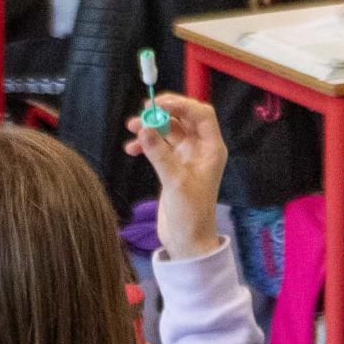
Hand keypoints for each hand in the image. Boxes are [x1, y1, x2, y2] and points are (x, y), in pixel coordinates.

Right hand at [126, 94, 224, 256]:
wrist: (187, 241)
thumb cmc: (190, 214)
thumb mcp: (175, 182)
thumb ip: (159, 154)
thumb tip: (144, 129)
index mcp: (211, 149)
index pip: (201, 114)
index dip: (181, 104)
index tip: (158, 103)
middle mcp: (200, 149)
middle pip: (183, 118)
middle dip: (162, 112)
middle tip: (142, 113)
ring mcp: (186, 156)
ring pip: (169, 130)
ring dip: (151, 127)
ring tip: (131, 129)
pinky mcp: (172, 165)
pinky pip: (159, 145)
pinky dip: (146, 143)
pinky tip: (131, 148)